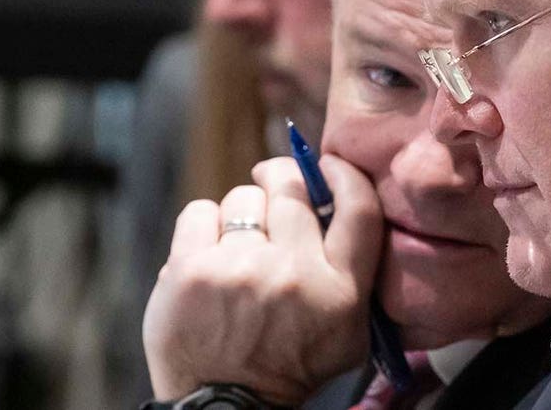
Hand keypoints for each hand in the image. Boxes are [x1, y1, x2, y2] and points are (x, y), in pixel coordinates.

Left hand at [143, 155, 382, 405]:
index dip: (343, 174)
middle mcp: (296, 273)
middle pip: (293, 189)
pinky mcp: (192, 270)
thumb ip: (357, 272)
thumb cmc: (292, 363)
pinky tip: (206, 252)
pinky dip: (202, 226)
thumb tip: (340, 200)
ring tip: (238, 244)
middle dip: (281, 179)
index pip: (359, 206)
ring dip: (242, 214)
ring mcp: (242, 269)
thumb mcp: (349, 330)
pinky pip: (199, 211)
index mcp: (342, 289)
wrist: (228, 406)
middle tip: (272, 184)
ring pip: (244, 198)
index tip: (326, 165)